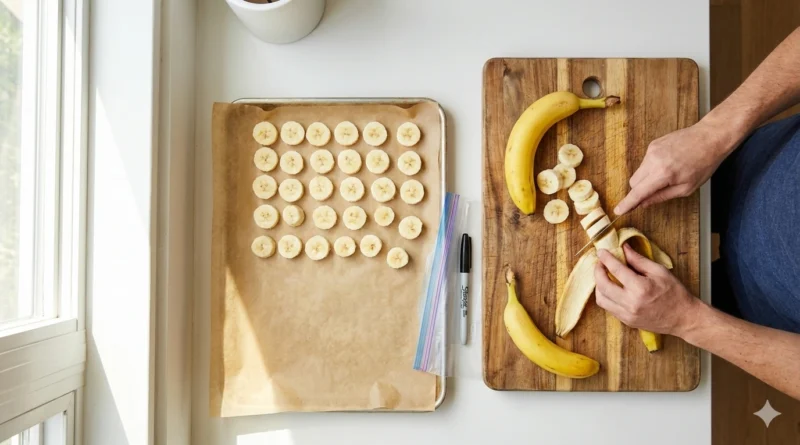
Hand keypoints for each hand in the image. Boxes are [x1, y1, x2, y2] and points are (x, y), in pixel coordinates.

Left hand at [594, 244, 701, 336]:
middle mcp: (630, 303)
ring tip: (604, 276)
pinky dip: (606, 296)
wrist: (684, 318)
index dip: (606, 259)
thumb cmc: (675, 293)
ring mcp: (627, 315)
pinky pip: (608, 308)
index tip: (601, 251)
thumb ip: (638, 260)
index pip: (616, 270)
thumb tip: (624, 248)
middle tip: (600, 263)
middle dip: (597, 271)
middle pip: (602, 285)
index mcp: (640, 288)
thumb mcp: (659, 271)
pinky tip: (611, 288)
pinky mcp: (627, 321)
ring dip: (599, 285)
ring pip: (601, 299)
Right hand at [614, 121, 733, 214]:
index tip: (619, 211)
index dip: (628, 203)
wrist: (710, 137)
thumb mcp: (686, 188)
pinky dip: (652, 167)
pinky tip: (669, 164)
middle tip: (655, 192)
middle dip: (640, 190)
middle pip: (634, 182)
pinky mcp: (653, 144)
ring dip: (647, 178)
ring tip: (669, 174)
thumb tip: (643, 203)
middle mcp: (653, 160)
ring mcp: (652, 150)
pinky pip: (646, 161)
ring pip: (639, 172)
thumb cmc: (703, 164)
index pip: (639, 192)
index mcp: (663, 174)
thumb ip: (661, 196)